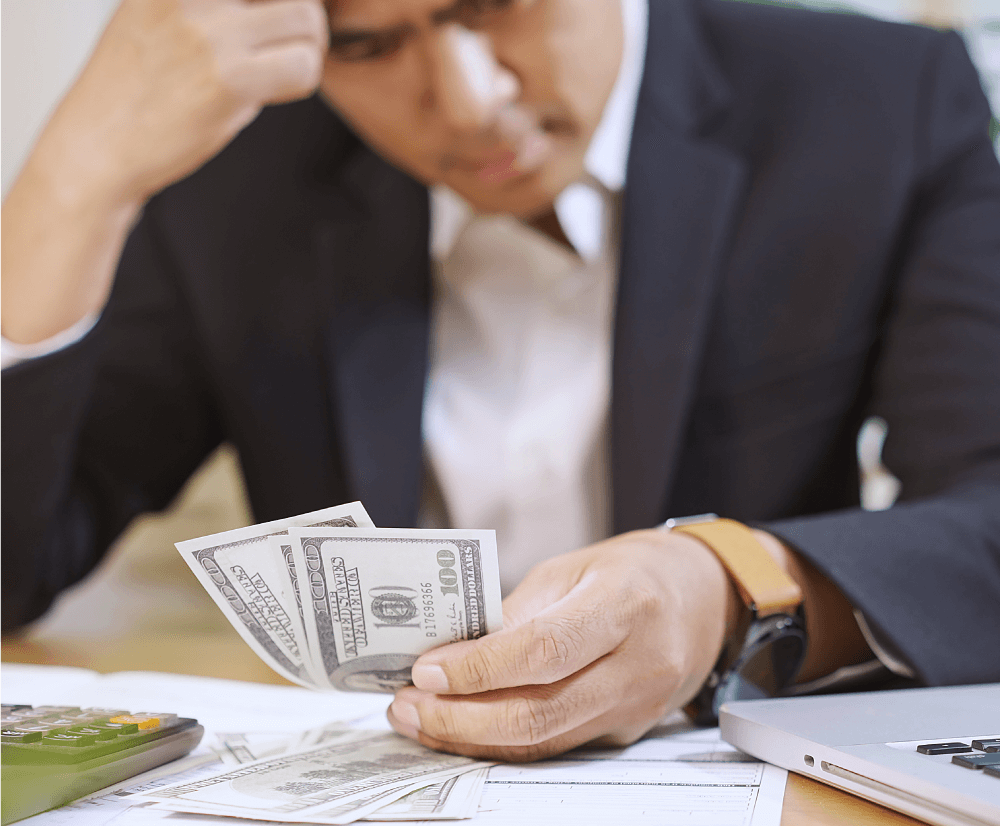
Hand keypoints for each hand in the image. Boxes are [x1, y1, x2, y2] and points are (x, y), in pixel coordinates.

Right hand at [42, 0, 328, 206]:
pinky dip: (301, 81)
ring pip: (306, 21)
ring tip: (279, 71)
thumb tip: (293, 8)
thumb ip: (219, 6)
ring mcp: (210, 33)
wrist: (97, 142)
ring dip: (307, 50)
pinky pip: (303, 67)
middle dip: (303, 20)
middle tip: (288, 47)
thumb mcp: (164, 14)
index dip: (277, 4)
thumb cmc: (137, 86)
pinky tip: (268, 93)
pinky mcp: (228, 79)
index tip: (269, 23)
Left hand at [387, 529, 739, 761]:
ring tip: (421, 719)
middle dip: (461, 718)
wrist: (701, 598)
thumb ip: (515, 611)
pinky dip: (502, 742)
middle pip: (540, 712)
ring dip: (471, 737)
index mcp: (625, 604)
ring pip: (543, 741)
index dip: (478, 668)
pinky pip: (556, 745)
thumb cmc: (631, 572)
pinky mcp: (627, 731)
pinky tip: (463, 727)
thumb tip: (448, 651)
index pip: (544, 650)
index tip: (425, 668)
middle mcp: (638, 663)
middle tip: (408, 705)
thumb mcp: (571, 568)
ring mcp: (636, 706)